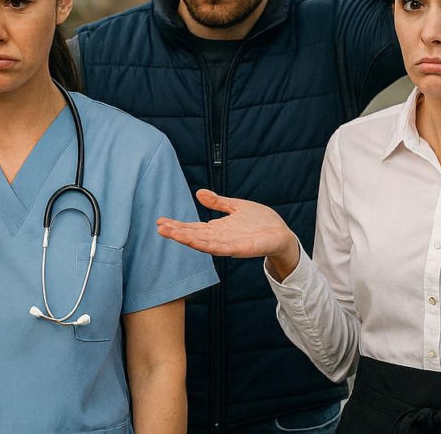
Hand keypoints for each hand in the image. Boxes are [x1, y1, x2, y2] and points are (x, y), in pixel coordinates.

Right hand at [157, 189, 299, 278]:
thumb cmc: (261, 222)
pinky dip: (204, 244)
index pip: (193, 227)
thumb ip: (218, 202)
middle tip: (158, 227)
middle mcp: (219, 238)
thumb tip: (199, 192)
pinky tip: (192, 241)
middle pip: (193, 235)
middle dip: (176, 232)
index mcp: (218, 228)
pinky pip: (218, 247)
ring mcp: (227, 244)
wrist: (281, 234)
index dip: (177, 225)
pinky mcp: (238, 248)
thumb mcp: (236, 207)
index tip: (161, 221)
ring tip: (168, 233)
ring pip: (201, 242)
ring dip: (184, 238)